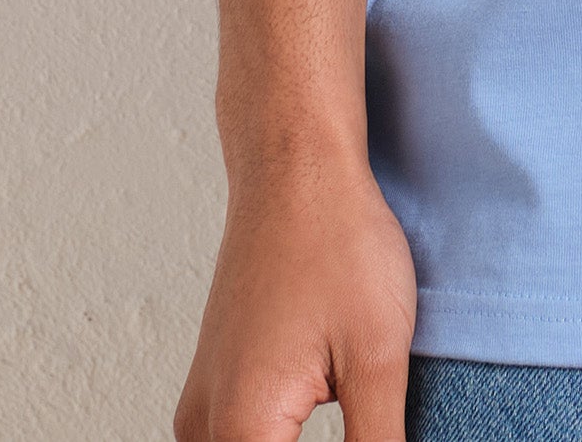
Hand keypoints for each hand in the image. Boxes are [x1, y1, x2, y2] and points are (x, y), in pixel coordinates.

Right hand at [174, 146, 417, 441]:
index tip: (370, 434)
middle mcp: (205, 427)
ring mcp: (203, 405)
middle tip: (367, 424)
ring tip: (357, 421)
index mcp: (244, 429)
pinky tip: (322, 422)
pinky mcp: (216, 384)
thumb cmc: (338, 243)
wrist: (295, 166)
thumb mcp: (377, 358)